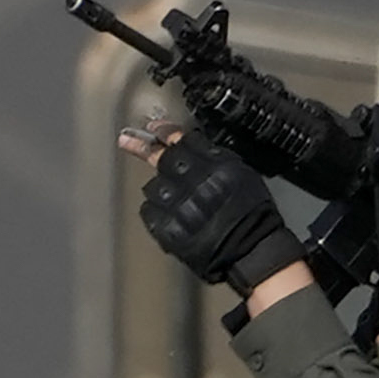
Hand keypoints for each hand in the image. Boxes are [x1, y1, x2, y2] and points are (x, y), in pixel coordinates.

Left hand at [138, 140, 305, 292]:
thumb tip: (188, 143)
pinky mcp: (169, 230)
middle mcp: (196, 184)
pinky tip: (162, 211)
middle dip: (144, 147)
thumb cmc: (252, 214)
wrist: (251, 250)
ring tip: (166, 193)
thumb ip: (214, 156)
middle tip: (127, 139)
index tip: (153, 127)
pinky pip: (149, 212)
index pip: (183, 140)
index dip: (165, 131)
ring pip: (152, 186)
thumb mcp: (241, 172)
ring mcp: (180, 208)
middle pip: (162, 158)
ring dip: (156, 186)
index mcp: (216, 166)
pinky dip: (153, 209)